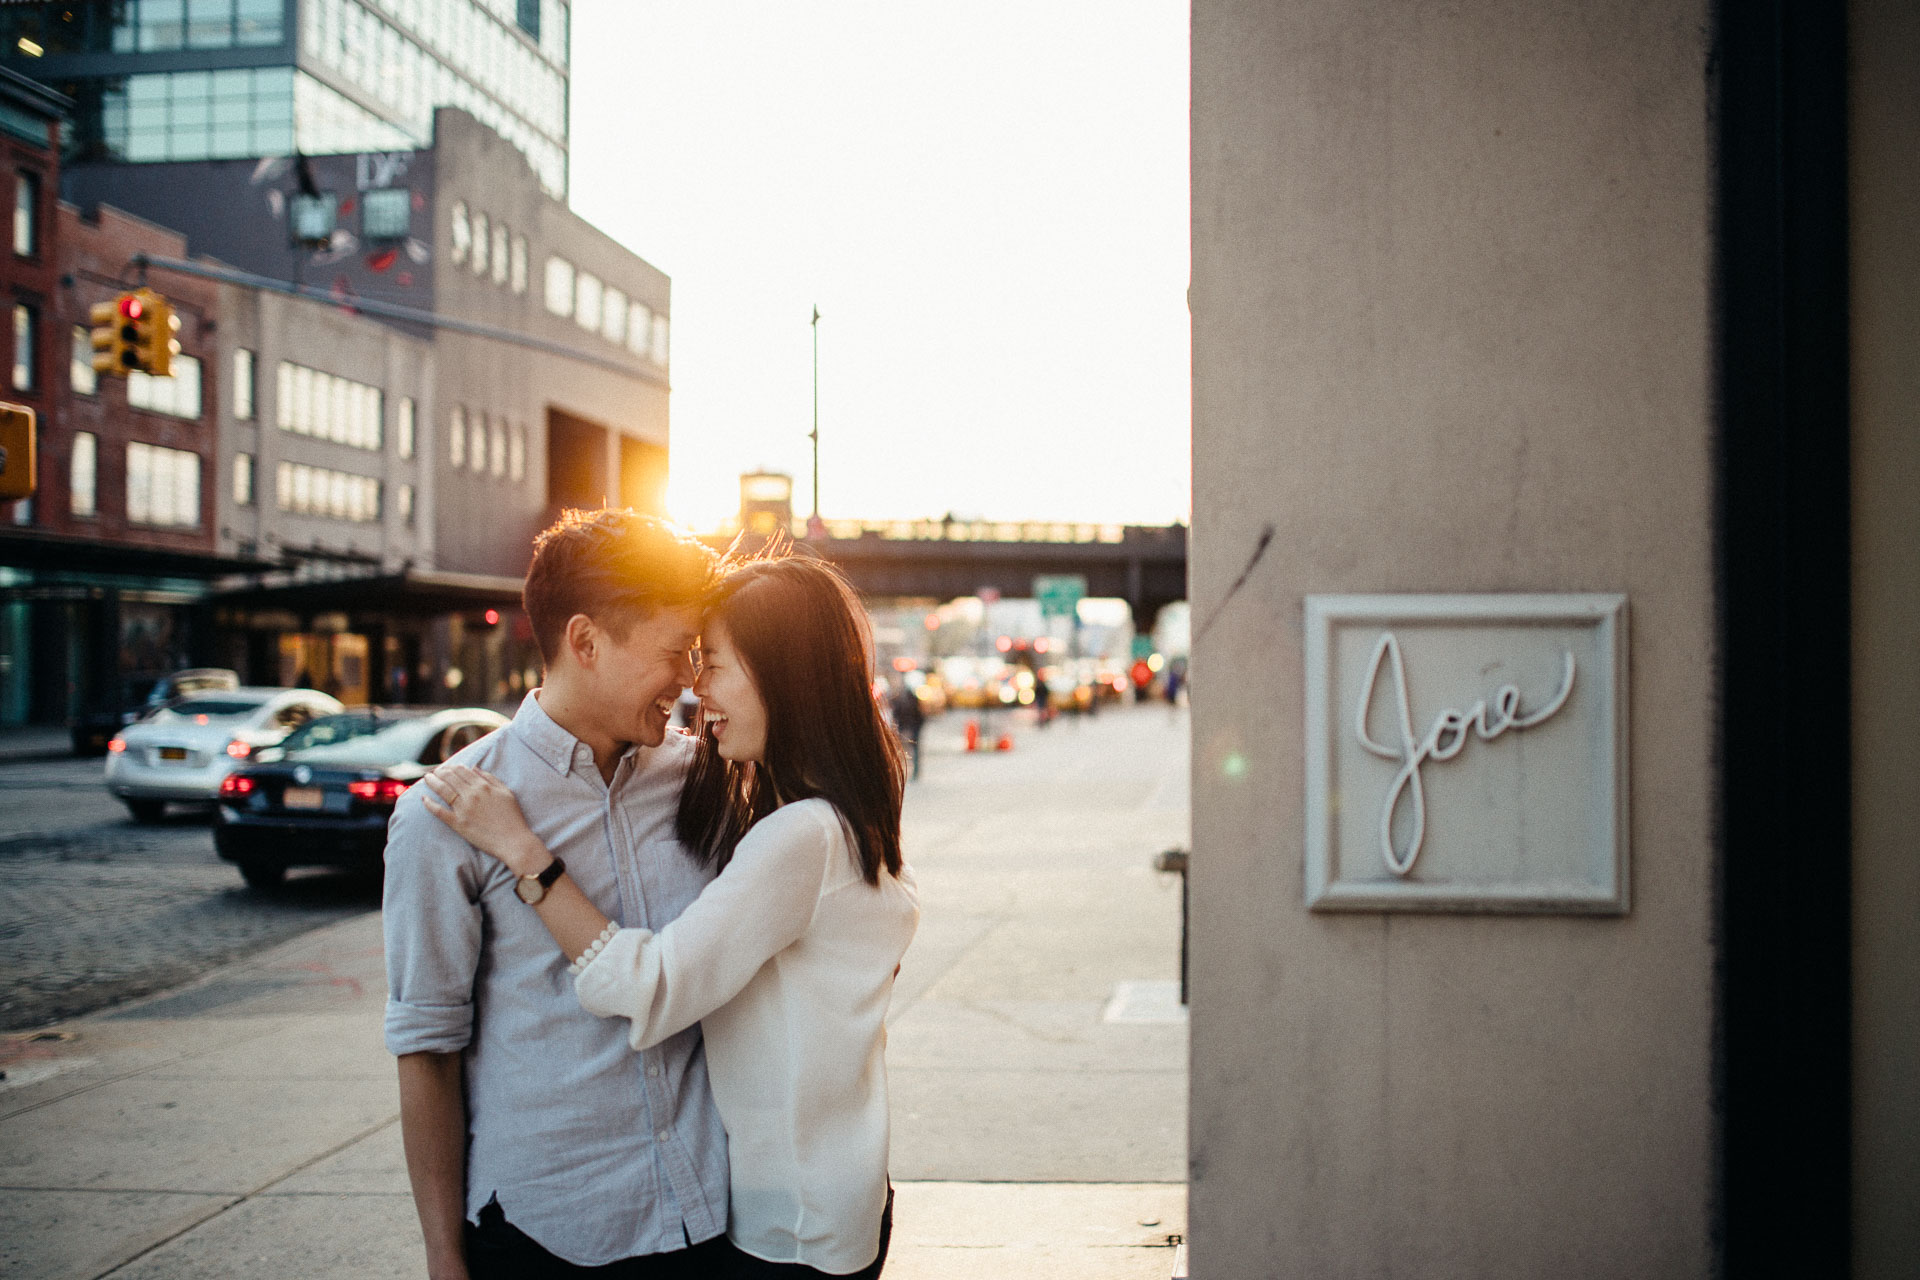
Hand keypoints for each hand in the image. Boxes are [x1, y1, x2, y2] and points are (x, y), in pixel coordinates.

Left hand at [419, 763, 548, 875]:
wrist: (513, 840)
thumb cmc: (512, 817)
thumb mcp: (506, 792)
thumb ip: (490, 778)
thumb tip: (474, 768)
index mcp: (483, 786)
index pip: (462, 770)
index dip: (451, 767)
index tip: (445, 767)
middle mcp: (471, 795)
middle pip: (450, 778)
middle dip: (439, 772)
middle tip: (433, 771)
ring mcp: (463, 809)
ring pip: (442, 790)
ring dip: (432, 782)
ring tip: (426, 779)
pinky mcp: (458, 823)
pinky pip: (439, 811)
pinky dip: (430, 804)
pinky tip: (423, 798)